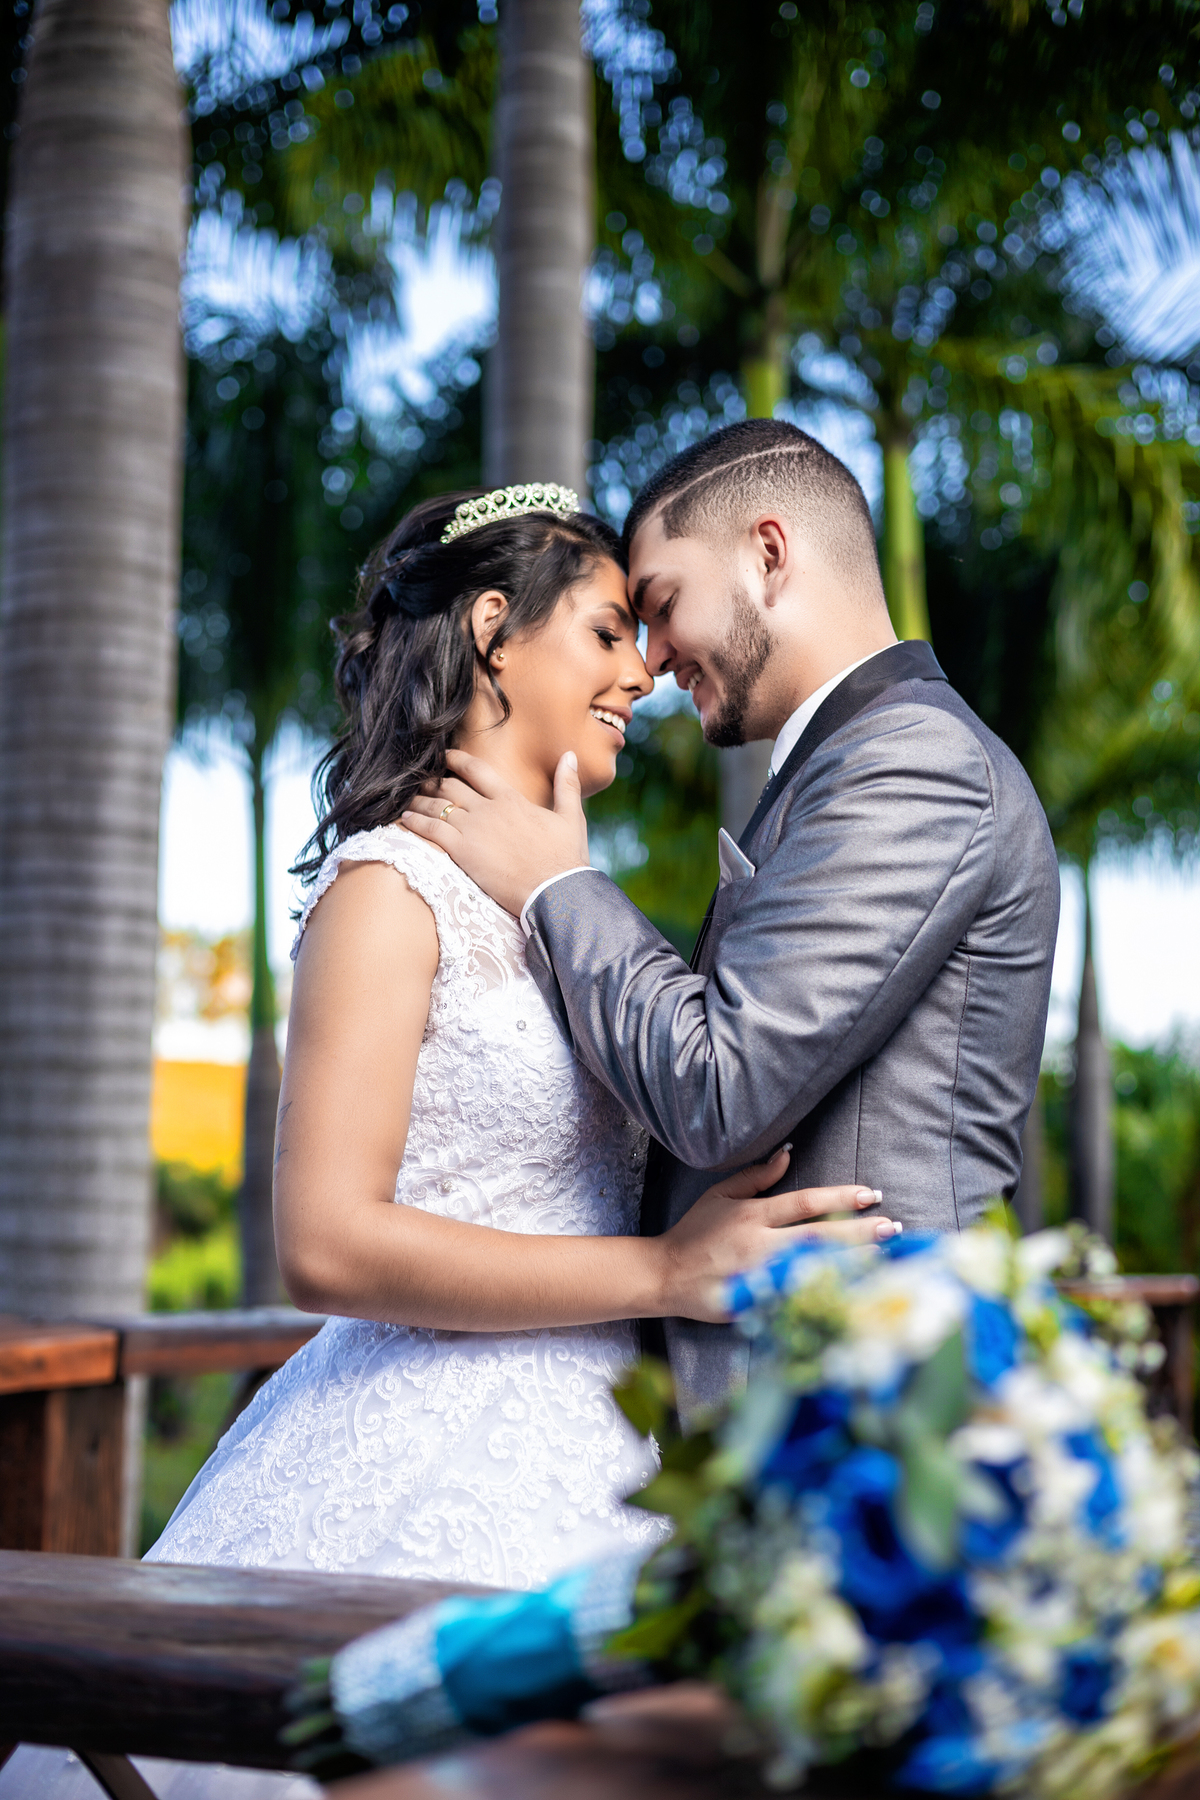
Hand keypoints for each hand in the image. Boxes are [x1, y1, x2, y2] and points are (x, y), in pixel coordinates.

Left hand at [402, 748, 589, 916]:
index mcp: (512, 799)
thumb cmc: (565, 858)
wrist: (554, 889)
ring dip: (419, 801)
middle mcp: (488, 809)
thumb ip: (566, 784)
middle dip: (432, 782)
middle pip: (451, 787)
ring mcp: (474, 829)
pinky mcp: (463, 851)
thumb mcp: (572, 817)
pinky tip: (404, 820)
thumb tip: (570, 755)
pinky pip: (431, 831)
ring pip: (437, 806)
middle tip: (420, 781)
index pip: (478, 771)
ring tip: (407, 799)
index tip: (444, 757)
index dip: (457, 760)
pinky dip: (415, 823)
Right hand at [657, 1146, 899, 1323]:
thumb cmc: (695, 1232)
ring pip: (815, 1270)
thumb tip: (788, 1154)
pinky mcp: (758, 1305)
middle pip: (818, 1237)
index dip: (839, 1199)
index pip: (804, 1204)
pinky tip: (856, 1292)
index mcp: (752, 1216)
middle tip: (892, 1228)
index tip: (871, 1195)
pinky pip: (800, 1299)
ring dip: (852, 1264)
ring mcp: (760, 1279)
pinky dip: (828, 1294)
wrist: (666, 1277)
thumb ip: (755, 1177)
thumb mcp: (720, 1196)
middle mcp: (759, 1246)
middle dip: (858, 1232)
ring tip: (886, 1257)